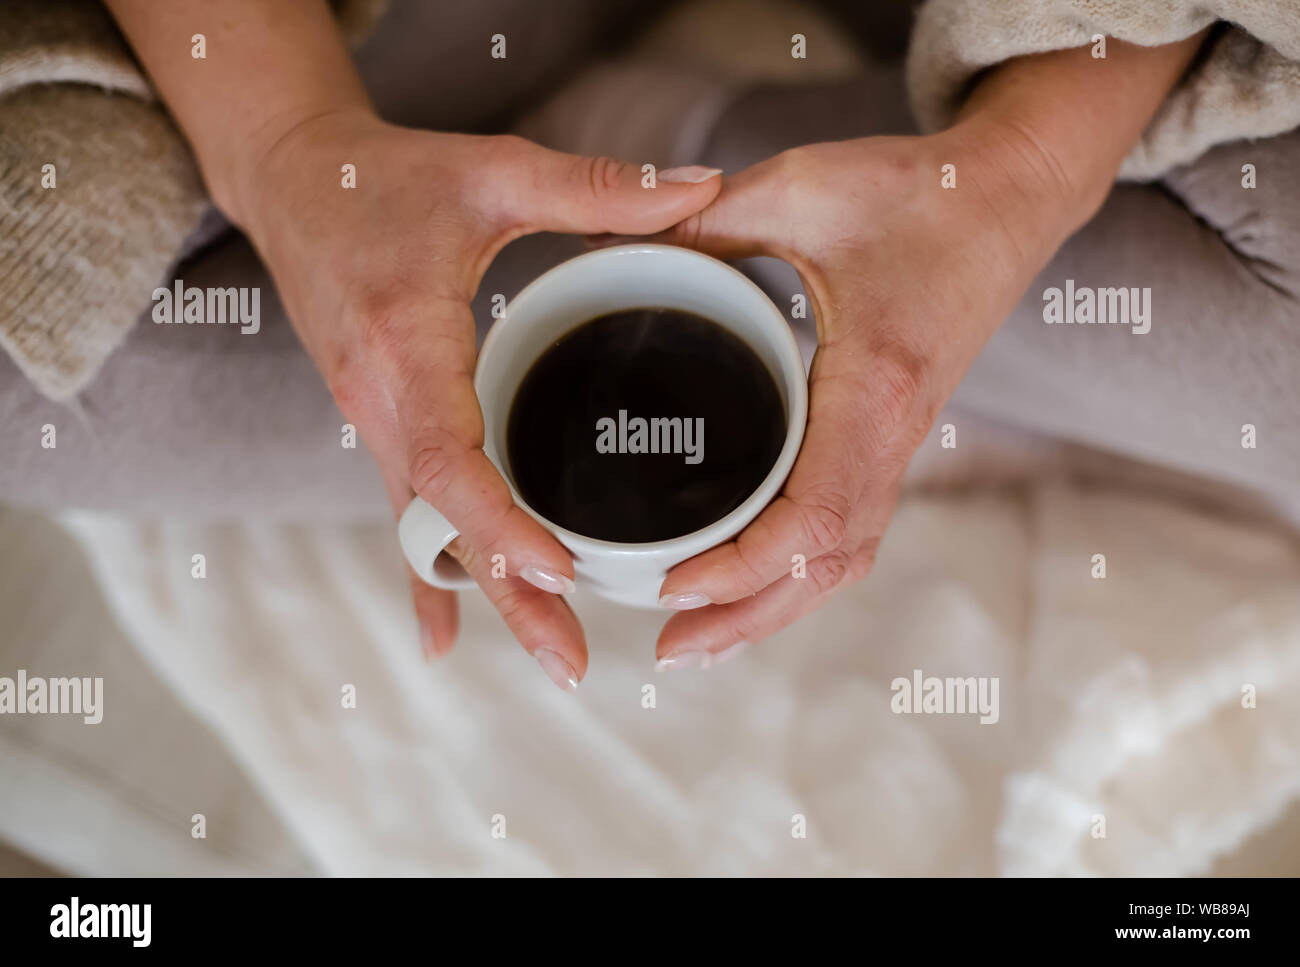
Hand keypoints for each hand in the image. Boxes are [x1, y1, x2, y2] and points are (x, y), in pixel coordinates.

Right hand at [236, 106, 721, 687]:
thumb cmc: (389, 180)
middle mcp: (380, 402)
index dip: (499, 523)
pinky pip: (408, 516)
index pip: (446, 459)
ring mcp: (373, 424)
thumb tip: (701, 189)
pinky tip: (443, 636)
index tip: (562, 570)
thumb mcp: (491, 170)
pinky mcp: (380, 428)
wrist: (295, 184)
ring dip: (486, 592)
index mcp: (405, 346)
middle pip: (442, 524)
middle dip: (509, 594)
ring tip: (553, 651)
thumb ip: (593, 185)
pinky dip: (430, 577)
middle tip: (573, 663)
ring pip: (430, 532)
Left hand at [653, 122, 1089, 667]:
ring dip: (775, 608)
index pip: (814, 516)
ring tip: (700, 638)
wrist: (1009, 197)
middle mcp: (893, 433)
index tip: (672, 585)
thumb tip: (607, 245)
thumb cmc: (919, 193)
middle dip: (747, 616)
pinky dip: (803, 573)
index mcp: (872, 387)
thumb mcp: (799, 189)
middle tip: (668, 649)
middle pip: (827, 566)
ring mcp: (901, 442)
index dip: (743, 568)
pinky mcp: (894, 436)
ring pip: (844, 560)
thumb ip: (703, 222)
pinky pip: (853, 528)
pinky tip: (757, 583)